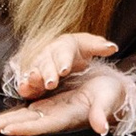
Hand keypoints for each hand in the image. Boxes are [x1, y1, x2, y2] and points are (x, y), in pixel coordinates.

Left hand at [0, 65, 135, 135]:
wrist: (113, 91)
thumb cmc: (113, 93)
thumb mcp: (109, 97)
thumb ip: (102, 112)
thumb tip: (101, 127)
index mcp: (70, 115)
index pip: (44, 125)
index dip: (26, 129)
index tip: (8, 131)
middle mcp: (58, 117)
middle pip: (28, 124)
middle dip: (7, 127)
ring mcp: (52, 111)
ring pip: (25, 119)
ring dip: (6, 123)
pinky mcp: (50, 105)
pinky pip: (28, 112)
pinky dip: (13, 115)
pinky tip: (0, 119)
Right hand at [4, 29, 118, 99]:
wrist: (63, 53)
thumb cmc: (77, 49)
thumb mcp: (88, 45)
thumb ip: (99, 46)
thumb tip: (112, 47)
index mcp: (64, 45)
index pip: (64, 51)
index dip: (63, 61)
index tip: (65, 70)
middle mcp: (49, 53)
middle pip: (47, 62)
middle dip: (48, 73)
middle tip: (50, 83)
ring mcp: (38, 65)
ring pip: (34, 70)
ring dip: (33, 78)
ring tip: (33, 83)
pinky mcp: (32, 77)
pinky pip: (26, 81)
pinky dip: (24, 85)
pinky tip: (23, 90)